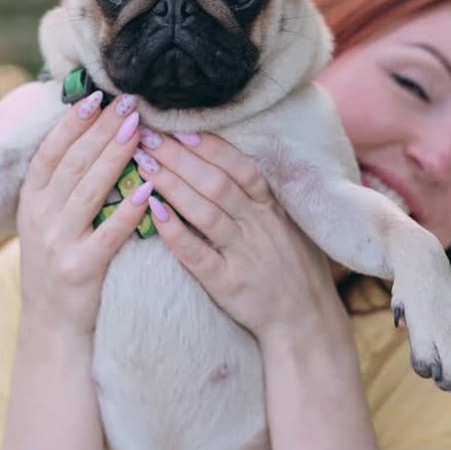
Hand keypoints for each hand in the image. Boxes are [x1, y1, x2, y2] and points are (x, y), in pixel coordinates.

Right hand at [16, 91, 154, 335]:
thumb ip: (60, 184)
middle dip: (103, 130)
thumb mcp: (45, 221)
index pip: (51, 152)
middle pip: (74, 164)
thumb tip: (86, 135)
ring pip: (90, 190)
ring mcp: (59, 244)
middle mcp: (40, 218)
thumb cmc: (56, 264)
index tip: (96, 98)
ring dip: (115, 156)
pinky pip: (109, 233)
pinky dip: (129, 210)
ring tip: (138, 130)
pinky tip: (148, 189)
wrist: (51, 325)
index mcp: (31, 201)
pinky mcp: (81, 269)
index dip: (73, 124)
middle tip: (129, 104)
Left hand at [134, 129, 344, 345]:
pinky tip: (152, 210)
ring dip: (171, 184)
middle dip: (179, 157)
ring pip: (205, 211)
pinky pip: (196, 254)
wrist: (307, 321)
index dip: (210, 146)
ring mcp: (243, 254)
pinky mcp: (227, 283)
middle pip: (216, 183)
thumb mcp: (289, 225)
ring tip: (143, 164)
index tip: (180, 128)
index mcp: (273, 209)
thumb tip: (226, 161)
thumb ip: (261, 197)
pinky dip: (174, 231)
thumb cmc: (295, 268)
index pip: (240, 168)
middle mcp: (259, 226)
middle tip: (148, 136)